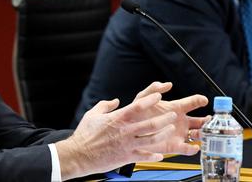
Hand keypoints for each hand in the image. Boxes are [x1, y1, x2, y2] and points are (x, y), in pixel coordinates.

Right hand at [55, 82, 207, 179]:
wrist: (78, 155)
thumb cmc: (84, 135)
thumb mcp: (93, 114)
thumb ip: (105, 105)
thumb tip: (115, 100)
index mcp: (118, 118)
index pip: (138, 106)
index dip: (151, 99)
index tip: (159, 95)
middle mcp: (125, 131)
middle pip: (150, 123)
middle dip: (164, 118)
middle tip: (173, 115)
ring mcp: (127, 144)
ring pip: (151, 139)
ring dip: (164, 134)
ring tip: (171, 130)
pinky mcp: (126, 157)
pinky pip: (144, 155)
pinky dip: (154, 155)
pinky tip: (160, 154)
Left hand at [131, 82, 209, 150]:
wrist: (130, 132)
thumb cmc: (136, 114)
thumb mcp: (143, 97)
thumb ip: (154, 88)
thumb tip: (168, 84)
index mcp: (176, 108)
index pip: (192, 102)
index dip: (199, 100)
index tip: (204, 100)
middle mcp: (180, 121)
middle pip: (200, 120)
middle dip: (207, 120)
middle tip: (210, 120)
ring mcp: (178, 133)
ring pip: (197, 134)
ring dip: (202, 134)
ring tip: (201, 133)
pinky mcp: (174, 146)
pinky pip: (186, 148)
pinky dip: (192, 149)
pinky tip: (194, 147)